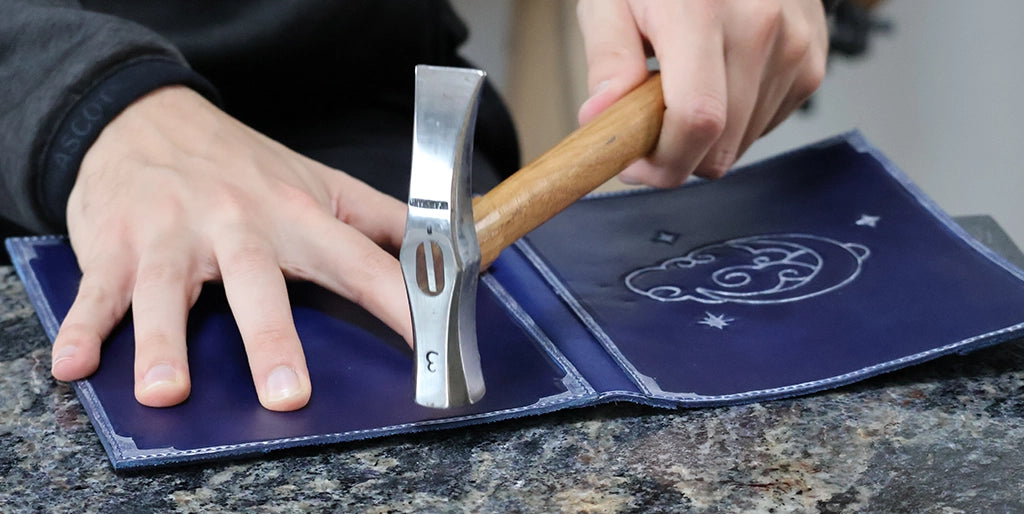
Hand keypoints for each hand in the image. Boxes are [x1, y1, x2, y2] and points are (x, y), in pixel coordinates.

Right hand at [50, 86, 411, 410]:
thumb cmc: (244, 165)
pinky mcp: (115, 247)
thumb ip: (385, 220)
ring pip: (167, 291)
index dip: (398, 302)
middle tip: (289, 395)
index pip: (358, 264)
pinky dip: (83, 326)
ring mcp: (171, 236)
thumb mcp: (321, 184)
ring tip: (167, 390)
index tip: (430, 344)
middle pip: (257, 284)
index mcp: (296, 218)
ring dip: (165, 340)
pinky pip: (99, 291)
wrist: (148, 118)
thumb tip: (452, 242)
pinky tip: (76, 364)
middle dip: (271, 339)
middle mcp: (236, 226)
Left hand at [577, 0, 828, 185]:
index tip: (634, 164)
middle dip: (676, 158)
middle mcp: (760, 28)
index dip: (663, 162)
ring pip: (741, 143)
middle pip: (720, 146)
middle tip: (646, 132)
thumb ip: (607, 57)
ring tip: (682, 90)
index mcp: (702, 11)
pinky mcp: (813, 61)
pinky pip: (766, 124)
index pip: (696, 120)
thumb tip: (600, 116)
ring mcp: (795, 46)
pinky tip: (716, 82)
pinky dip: (734, 121)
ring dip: (705, 138)